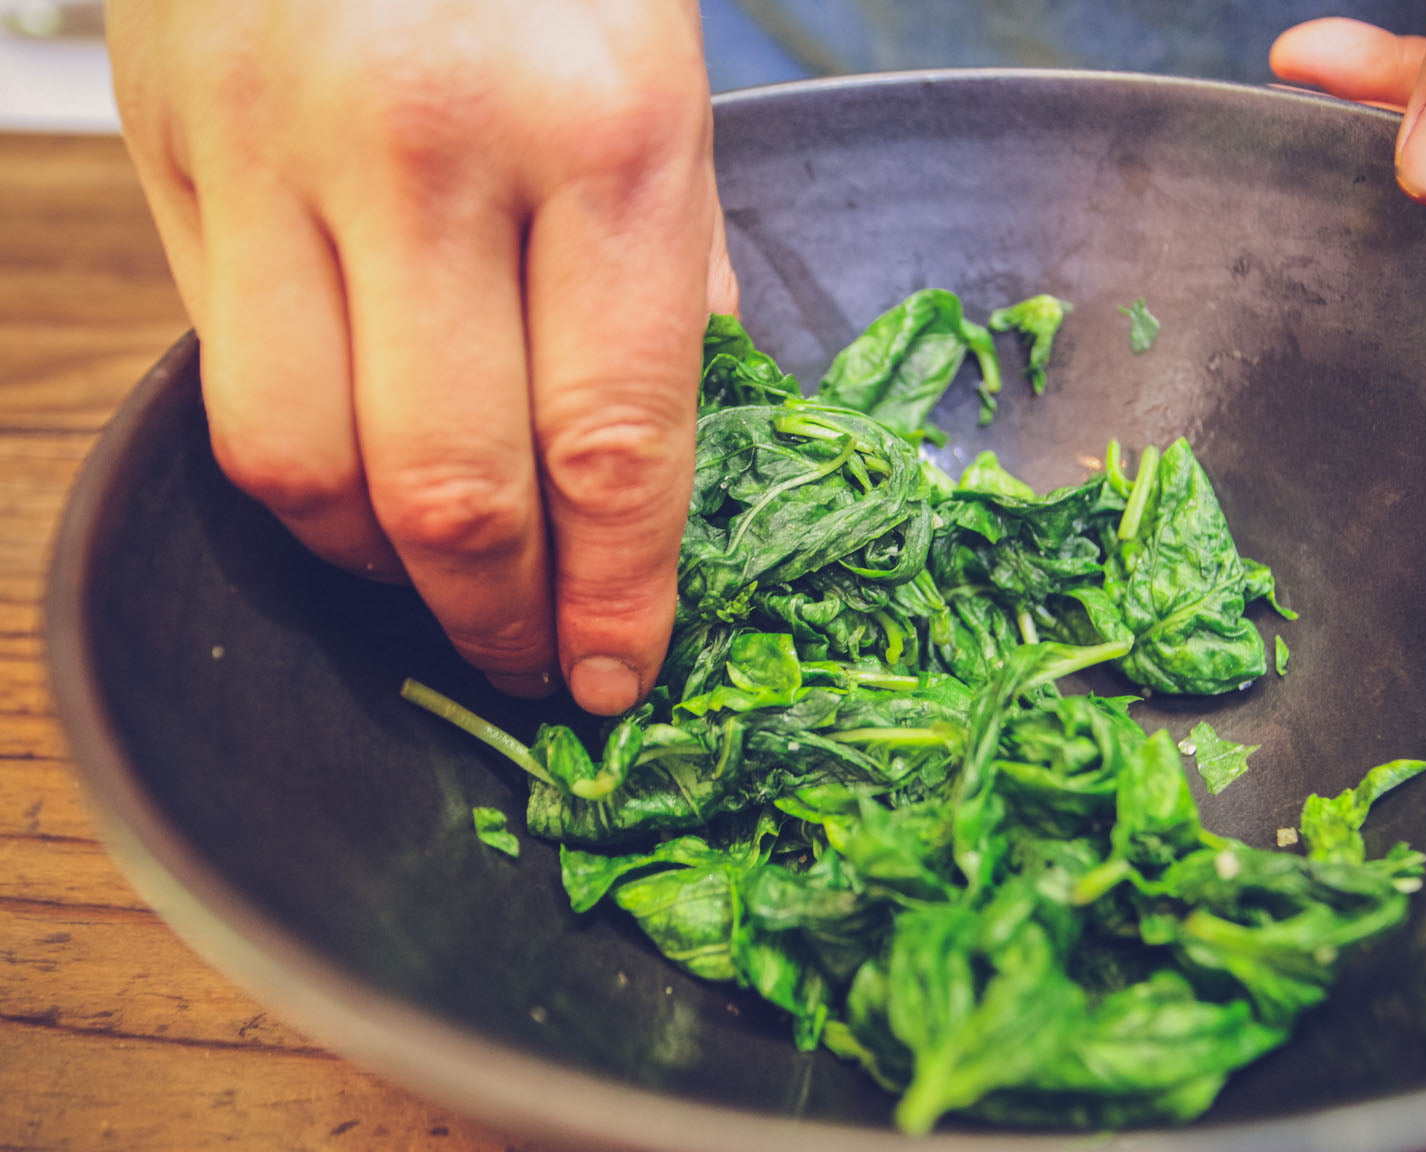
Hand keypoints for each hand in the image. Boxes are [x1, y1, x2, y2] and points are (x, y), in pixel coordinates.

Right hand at [107, 0, 738, 714]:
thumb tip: (664, 462)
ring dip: (378, 570)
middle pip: (446, 489)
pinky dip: (298, 475)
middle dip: (493, 617)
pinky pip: (225, 381)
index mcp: (604, 134)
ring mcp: (274, 150)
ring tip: (442, 586)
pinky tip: (360, 485)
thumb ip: (669, 279)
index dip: (614, 595)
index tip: (614, 674)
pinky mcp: (168, 153)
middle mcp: (431, 150)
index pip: (612, 443)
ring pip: (299, 467)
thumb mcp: (661, 87)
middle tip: (526, 660)